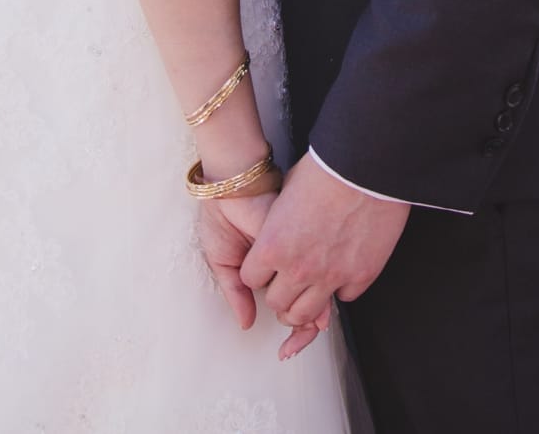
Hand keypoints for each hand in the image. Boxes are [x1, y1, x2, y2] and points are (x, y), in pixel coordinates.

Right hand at [197, 193, 330, 358]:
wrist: (228, 187)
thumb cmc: (223, 217)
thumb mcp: (224, 260)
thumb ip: (236, 292)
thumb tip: (247, 324)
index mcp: (275, 269)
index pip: (291, 305)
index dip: (293, 331)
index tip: (286, 352)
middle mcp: (291, 263)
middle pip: (307, 305)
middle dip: (302, 332)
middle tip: (290, 351)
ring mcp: (299, 252)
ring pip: (315, 293)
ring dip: (308, 319)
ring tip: (294, 341)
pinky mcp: (301, 240)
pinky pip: (311, 273)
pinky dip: (309, 296)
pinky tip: (305, 313)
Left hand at [239, 154, 408, 338]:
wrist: (364, 167)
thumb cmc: (325, 170)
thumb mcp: (286, 191)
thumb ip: (277, 221)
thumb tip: (279, 225)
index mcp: (273, 246)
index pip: (250, 279)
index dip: (258, 272)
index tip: (266, 267)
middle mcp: (299, 268)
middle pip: (276, 303)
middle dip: (279, 293)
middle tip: (286, 283)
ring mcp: (331, 276)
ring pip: (306, 314)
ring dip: (304, 304)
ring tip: (308, 291)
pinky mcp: (360, 276)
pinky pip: (344, 298)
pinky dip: (341, 288)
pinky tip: (341, 272)